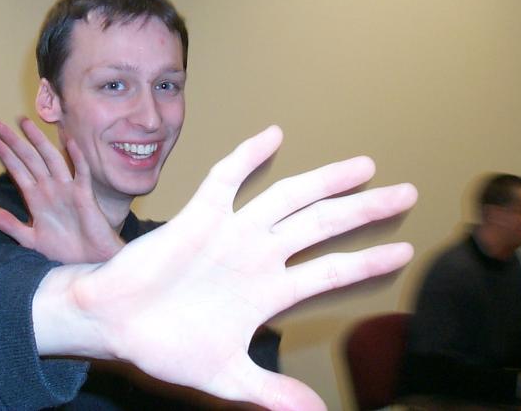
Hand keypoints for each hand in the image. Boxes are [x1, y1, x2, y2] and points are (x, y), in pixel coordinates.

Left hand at [0, 118, 123, 262]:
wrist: (90, 262)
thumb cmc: (63, 251)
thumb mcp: (30, 238)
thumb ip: (8, 223)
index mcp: (36, 198)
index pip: (17, 169)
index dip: (4, 153)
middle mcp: (50, 189)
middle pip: (29, 159)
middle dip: (13, 141)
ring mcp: (67, 190)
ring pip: (51, 159)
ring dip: (38, 141)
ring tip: (23, 123)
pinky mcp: (84, 195)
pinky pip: (80, 172)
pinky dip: (75, 157)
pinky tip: (67, 141)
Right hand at [34, 126, 417, 410]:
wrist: (114, 324)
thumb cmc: (165, 346)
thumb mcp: (226, 376)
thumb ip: (271, 391)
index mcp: (268, 290)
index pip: (331, 271)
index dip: (368, 261)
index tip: (403, 250)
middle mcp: (257, 255)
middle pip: (322, 225)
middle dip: (364, 209)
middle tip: (407, 192)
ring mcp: (231, 233)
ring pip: (287, 198)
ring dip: (324, 182)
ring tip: (363, 166)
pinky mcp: (198, 217)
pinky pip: (226, 179)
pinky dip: (247, 157)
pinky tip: (273, 135)